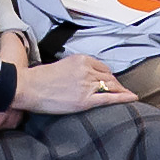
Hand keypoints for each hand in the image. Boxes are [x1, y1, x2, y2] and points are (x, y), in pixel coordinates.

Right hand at [11, 55, 139, 115]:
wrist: (28, 87)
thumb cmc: (39, 79)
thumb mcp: (61, 66)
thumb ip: (75, 70)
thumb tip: (82, 78)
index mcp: (81, 59)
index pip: (102, 67)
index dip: (107, 76)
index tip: (110, 80)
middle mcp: (87, 70)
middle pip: (109, 77)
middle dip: (115, 84)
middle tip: (120, 90)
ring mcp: (87, 85)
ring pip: (112, 86)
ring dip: (121, 91)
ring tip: (127, 95)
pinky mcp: (86, 100)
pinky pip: (109, 98)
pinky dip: (123, 98)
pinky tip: (131, 98)